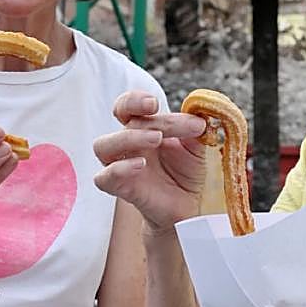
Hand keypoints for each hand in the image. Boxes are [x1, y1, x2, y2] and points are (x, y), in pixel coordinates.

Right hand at [93, 91, 209, 234]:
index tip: (154, 103)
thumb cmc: (186, 172)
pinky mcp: (121, 188)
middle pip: (120, 122)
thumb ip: (196, 130)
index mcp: (143, 127)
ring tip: (156, 140)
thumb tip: (202, 114)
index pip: (127, 106)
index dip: (134, 100)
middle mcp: (128, 143)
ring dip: (128, 138)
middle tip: (163, 128)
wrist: (186, 206)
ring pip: (103, 146)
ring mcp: (121, 165)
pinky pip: (105, 177)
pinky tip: (141, 165)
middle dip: (142, 119)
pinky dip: (120, 168)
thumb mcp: (196, 147)